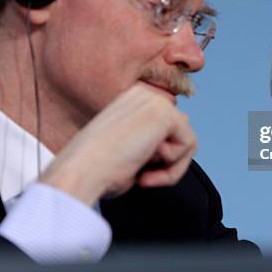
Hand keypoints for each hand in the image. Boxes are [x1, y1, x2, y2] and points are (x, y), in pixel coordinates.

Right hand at [39, 83, 197, 205]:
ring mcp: (155, 101)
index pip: (165, 128)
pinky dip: (174, 167)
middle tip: (142, 176)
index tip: (135, 171)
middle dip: (166, 161)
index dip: (155, 158)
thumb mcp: (125, 148)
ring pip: (186, 139)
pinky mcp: (166, 113)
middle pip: (179, 131)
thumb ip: (150, 140)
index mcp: (132, 100)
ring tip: (145, 175)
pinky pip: (190, 144)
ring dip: (170, 167)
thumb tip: (176, 139)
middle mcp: (144, 95)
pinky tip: (147, 168)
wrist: (81, 170)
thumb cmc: (96, 169)